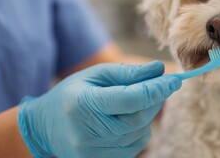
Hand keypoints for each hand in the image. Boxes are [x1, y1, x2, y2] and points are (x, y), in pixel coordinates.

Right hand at [18, 61, 180, 157]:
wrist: (44, 128)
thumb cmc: (71, 94)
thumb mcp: (95, 75)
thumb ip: (127, 72)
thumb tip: (158, 70)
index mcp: (84, 105)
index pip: (131, 99)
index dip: (157, 89)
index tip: (175, 79)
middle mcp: (88, 133)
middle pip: (139, 118)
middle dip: (156, 100)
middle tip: (160, 86)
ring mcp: (94, 152)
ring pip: (140, 133)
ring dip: (147, 115)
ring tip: (134, 102)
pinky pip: (135, 145)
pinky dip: (138, 129)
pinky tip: (126, 119)